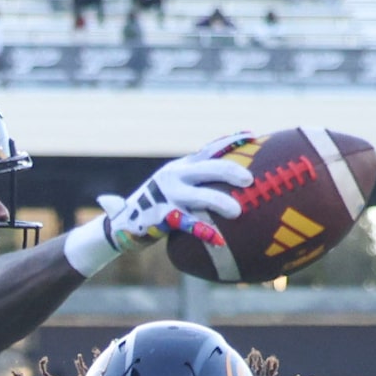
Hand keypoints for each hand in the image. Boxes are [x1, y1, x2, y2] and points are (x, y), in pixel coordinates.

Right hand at [62, 143, 250, 274]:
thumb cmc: (158, 206)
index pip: (210, 149)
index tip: (252, 136)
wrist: (124, 224)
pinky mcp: (164, 216)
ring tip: (238, 212)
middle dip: (231, 171)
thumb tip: (225, 172)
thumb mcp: (175, 186)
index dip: (231, 142)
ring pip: (201, 196)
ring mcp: (170, 196)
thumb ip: (197, 179)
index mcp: (181, 166)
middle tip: (250, 180)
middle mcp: (176, 176)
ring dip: (220, 202)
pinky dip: (204, 231)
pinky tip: (219, 240)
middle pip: (210, 168)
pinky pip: (189, 224)